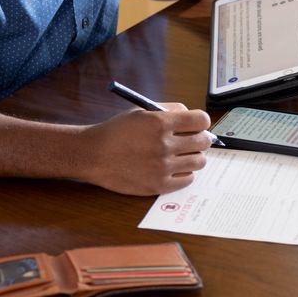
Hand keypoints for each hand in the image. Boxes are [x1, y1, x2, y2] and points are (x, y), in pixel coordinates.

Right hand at [80, 104, 211, 194]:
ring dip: (194, 157)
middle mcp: (164, 145)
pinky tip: (175, 168)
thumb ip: (169, 111)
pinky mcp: (158, 185)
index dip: (201, 122)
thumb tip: (191, 117)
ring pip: (199, 162)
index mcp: (161, 123)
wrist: (93, 155)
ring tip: (182, 155)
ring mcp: (162, 167)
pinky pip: (188, 179)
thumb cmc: (116, 132)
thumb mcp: (141, 112)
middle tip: (191, 141)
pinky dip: (185, 173)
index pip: (201, 120)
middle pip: (203, 142)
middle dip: (200, 139)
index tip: (197, 125)